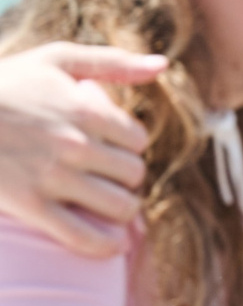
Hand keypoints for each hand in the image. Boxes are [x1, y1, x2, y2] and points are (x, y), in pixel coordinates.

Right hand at [0, 43, 163, 255]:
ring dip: (122, 209)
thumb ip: (113, 62)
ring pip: (118, 205)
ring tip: (111, 205)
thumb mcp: (57, 60)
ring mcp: (53, 177)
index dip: (129, 147)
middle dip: (126, 177)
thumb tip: (163, 65)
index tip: (114, 150)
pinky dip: (104, 244)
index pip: (137, 140)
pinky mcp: (29, 205)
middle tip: (110, 178)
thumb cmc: (4, 84)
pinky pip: (80, 234)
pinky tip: (114, 245)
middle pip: (132, 173)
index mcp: (87, 110)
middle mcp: (76, 145)